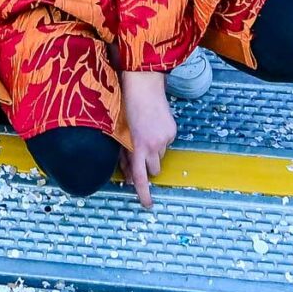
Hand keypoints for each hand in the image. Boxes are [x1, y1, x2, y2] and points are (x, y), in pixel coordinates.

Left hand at [120, 68, 177, 207]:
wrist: (143, 86)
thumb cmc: (126, 108)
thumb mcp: (120, 135)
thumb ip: (124, 156)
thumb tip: (129, 176)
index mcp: (136, 148)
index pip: (141, 177)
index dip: (144, 193)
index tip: (148, 205)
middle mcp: (152, 146)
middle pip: (154, 169)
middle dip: (148, 165)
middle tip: (140, 151)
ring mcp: (165, 139)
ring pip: (161, 156)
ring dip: (154, 151)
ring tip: (146, 133)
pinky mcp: (172, 131)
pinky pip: (166, 143)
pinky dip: (160, 139)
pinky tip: (153, 125)